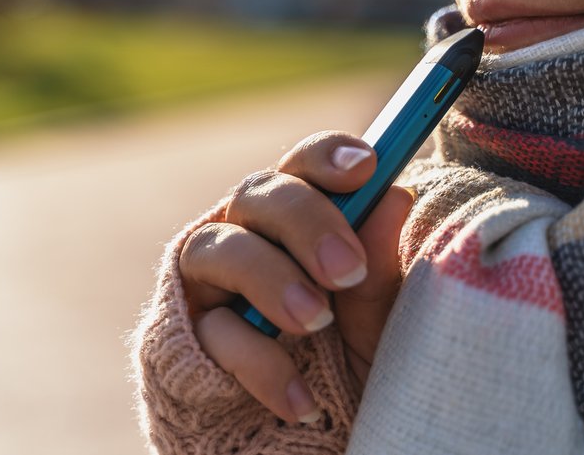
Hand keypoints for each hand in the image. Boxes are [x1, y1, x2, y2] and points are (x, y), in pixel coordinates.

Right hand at [178, 131, 412, 424]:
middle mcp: (248, 231)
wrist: (312, 434)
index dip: (328, 155)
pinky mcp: (187, 331)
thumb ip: (378, 269)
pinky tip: (301, 400)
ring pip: (219, 248)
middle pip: (259, 193)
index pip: (304, 164)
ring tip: (315, 321)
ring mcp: (211, 278)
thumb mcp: (375, 321)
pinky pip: (212, 332)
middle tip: (344, 268)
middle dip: (305, 222)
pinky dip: (258, 363)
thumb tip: (396, 197)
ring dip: (270, 279)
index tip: (366, 167)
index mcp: (299, 216)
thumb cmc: (347, 355)